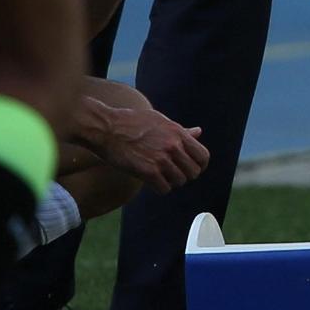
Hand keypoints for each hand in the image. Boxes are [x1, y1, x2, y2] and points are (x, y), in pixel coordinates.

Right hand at [89, 103, 207, 193]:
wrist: (106, 127)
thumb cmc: (131, 122)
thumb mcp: (160, 121)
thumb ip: (181, 130)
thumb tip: (199, 131)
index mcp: (179, 133)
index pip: (203, 156)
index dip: (199, 166)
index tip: (192, 168)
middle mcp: (174, 146)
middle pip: (193, 172)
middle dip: (185, 175)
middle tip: (174, 175)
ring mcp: (161, 159)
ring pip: (180, 181)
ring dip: (171, 182)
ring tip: (161, 177)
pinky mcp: (147, 171)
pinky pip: (164, 188)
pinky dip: (160, 188)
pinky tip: (152, 182)